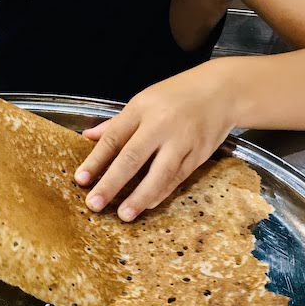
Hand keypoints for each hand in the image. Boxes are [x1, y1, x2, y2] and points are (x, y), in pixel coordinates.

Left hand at [74, 65, 235, 220]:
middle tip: (94, 203)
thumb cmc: (179, 95)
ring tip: (124, 214)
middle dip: (111, 183)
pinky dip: (161, 192)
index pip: (113, 137)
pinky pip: (177, 177)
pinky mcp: (198, 154)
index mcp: (142, 108)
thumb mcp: (144, 100)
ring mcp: (182, 140)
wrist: (223, 91)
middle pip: (132, 157)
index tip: (81, 179)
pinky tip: (148, 204)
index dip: (95, 160)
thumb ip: (117, 122)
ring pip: (158, 173)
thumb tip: (88, 137)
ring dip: (139, 197)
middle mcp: (161, 124)